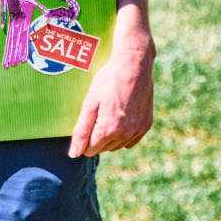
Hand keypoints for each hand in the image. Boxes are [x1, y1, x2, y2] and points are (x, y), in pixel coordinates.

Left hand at [68, 34, 154, 157]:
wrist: (134, 66)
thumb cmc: (108, 81)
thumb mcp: (90, 103)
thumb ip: (81, 131)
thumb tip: (74, 154)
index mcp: (108, 130)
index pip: (90, 150)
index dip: (84, 139)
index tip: (85, 123)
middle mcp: (125, 135)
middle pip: (103, 148)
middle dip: (96, 137)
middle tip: (97, 114)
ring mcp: (137, 130)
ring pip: (117, 146)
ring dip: (110, 137)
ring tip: (108, 113)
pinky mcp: (146, 125)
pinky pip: (131, 140)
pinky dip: (124, 134)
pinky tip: (120, 118)